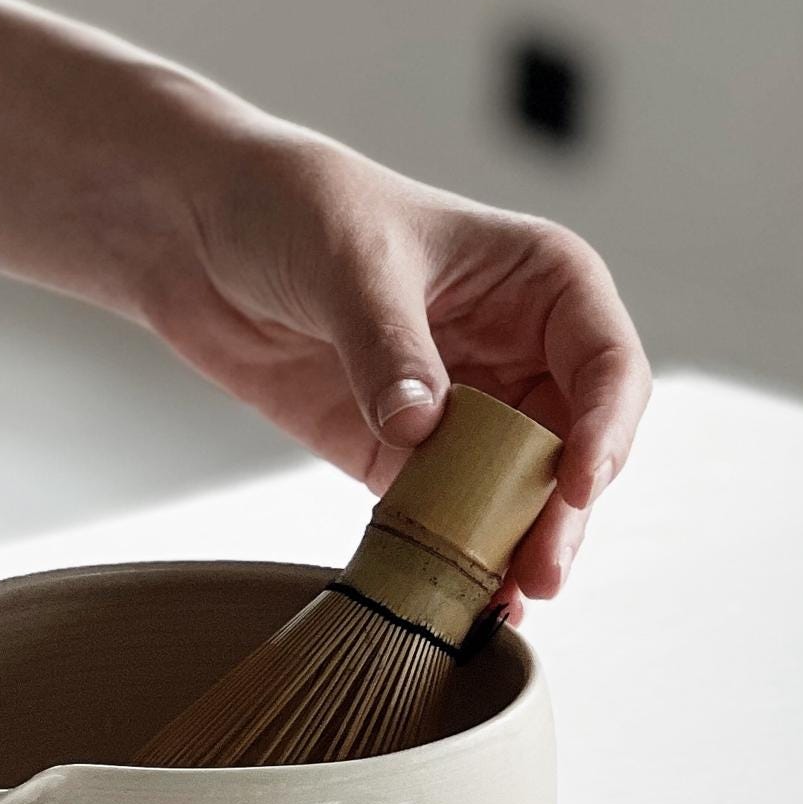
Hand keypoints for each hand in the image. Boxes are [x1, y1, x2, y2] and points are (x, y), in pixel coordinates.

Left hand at [141, 127, 649, 600]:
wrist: (195, 228)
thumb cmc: (293, 204)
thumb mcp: (348, 261)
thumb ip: (389, 347)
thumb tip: (422, 428)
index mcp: (540, 282)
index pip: (607, 364)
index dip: (605, 427)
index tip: (574, 482)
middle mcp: (518, 349)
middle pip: (574, 446)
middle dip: (563, 511)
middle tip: (538, 572)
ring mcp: (465, 407)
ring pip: (519, 493)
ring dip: (514, 547)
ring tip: (501, 600)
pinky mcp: (404, 454)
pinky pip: (449, 515)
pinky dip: (455, 556)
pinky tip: (457, 597)